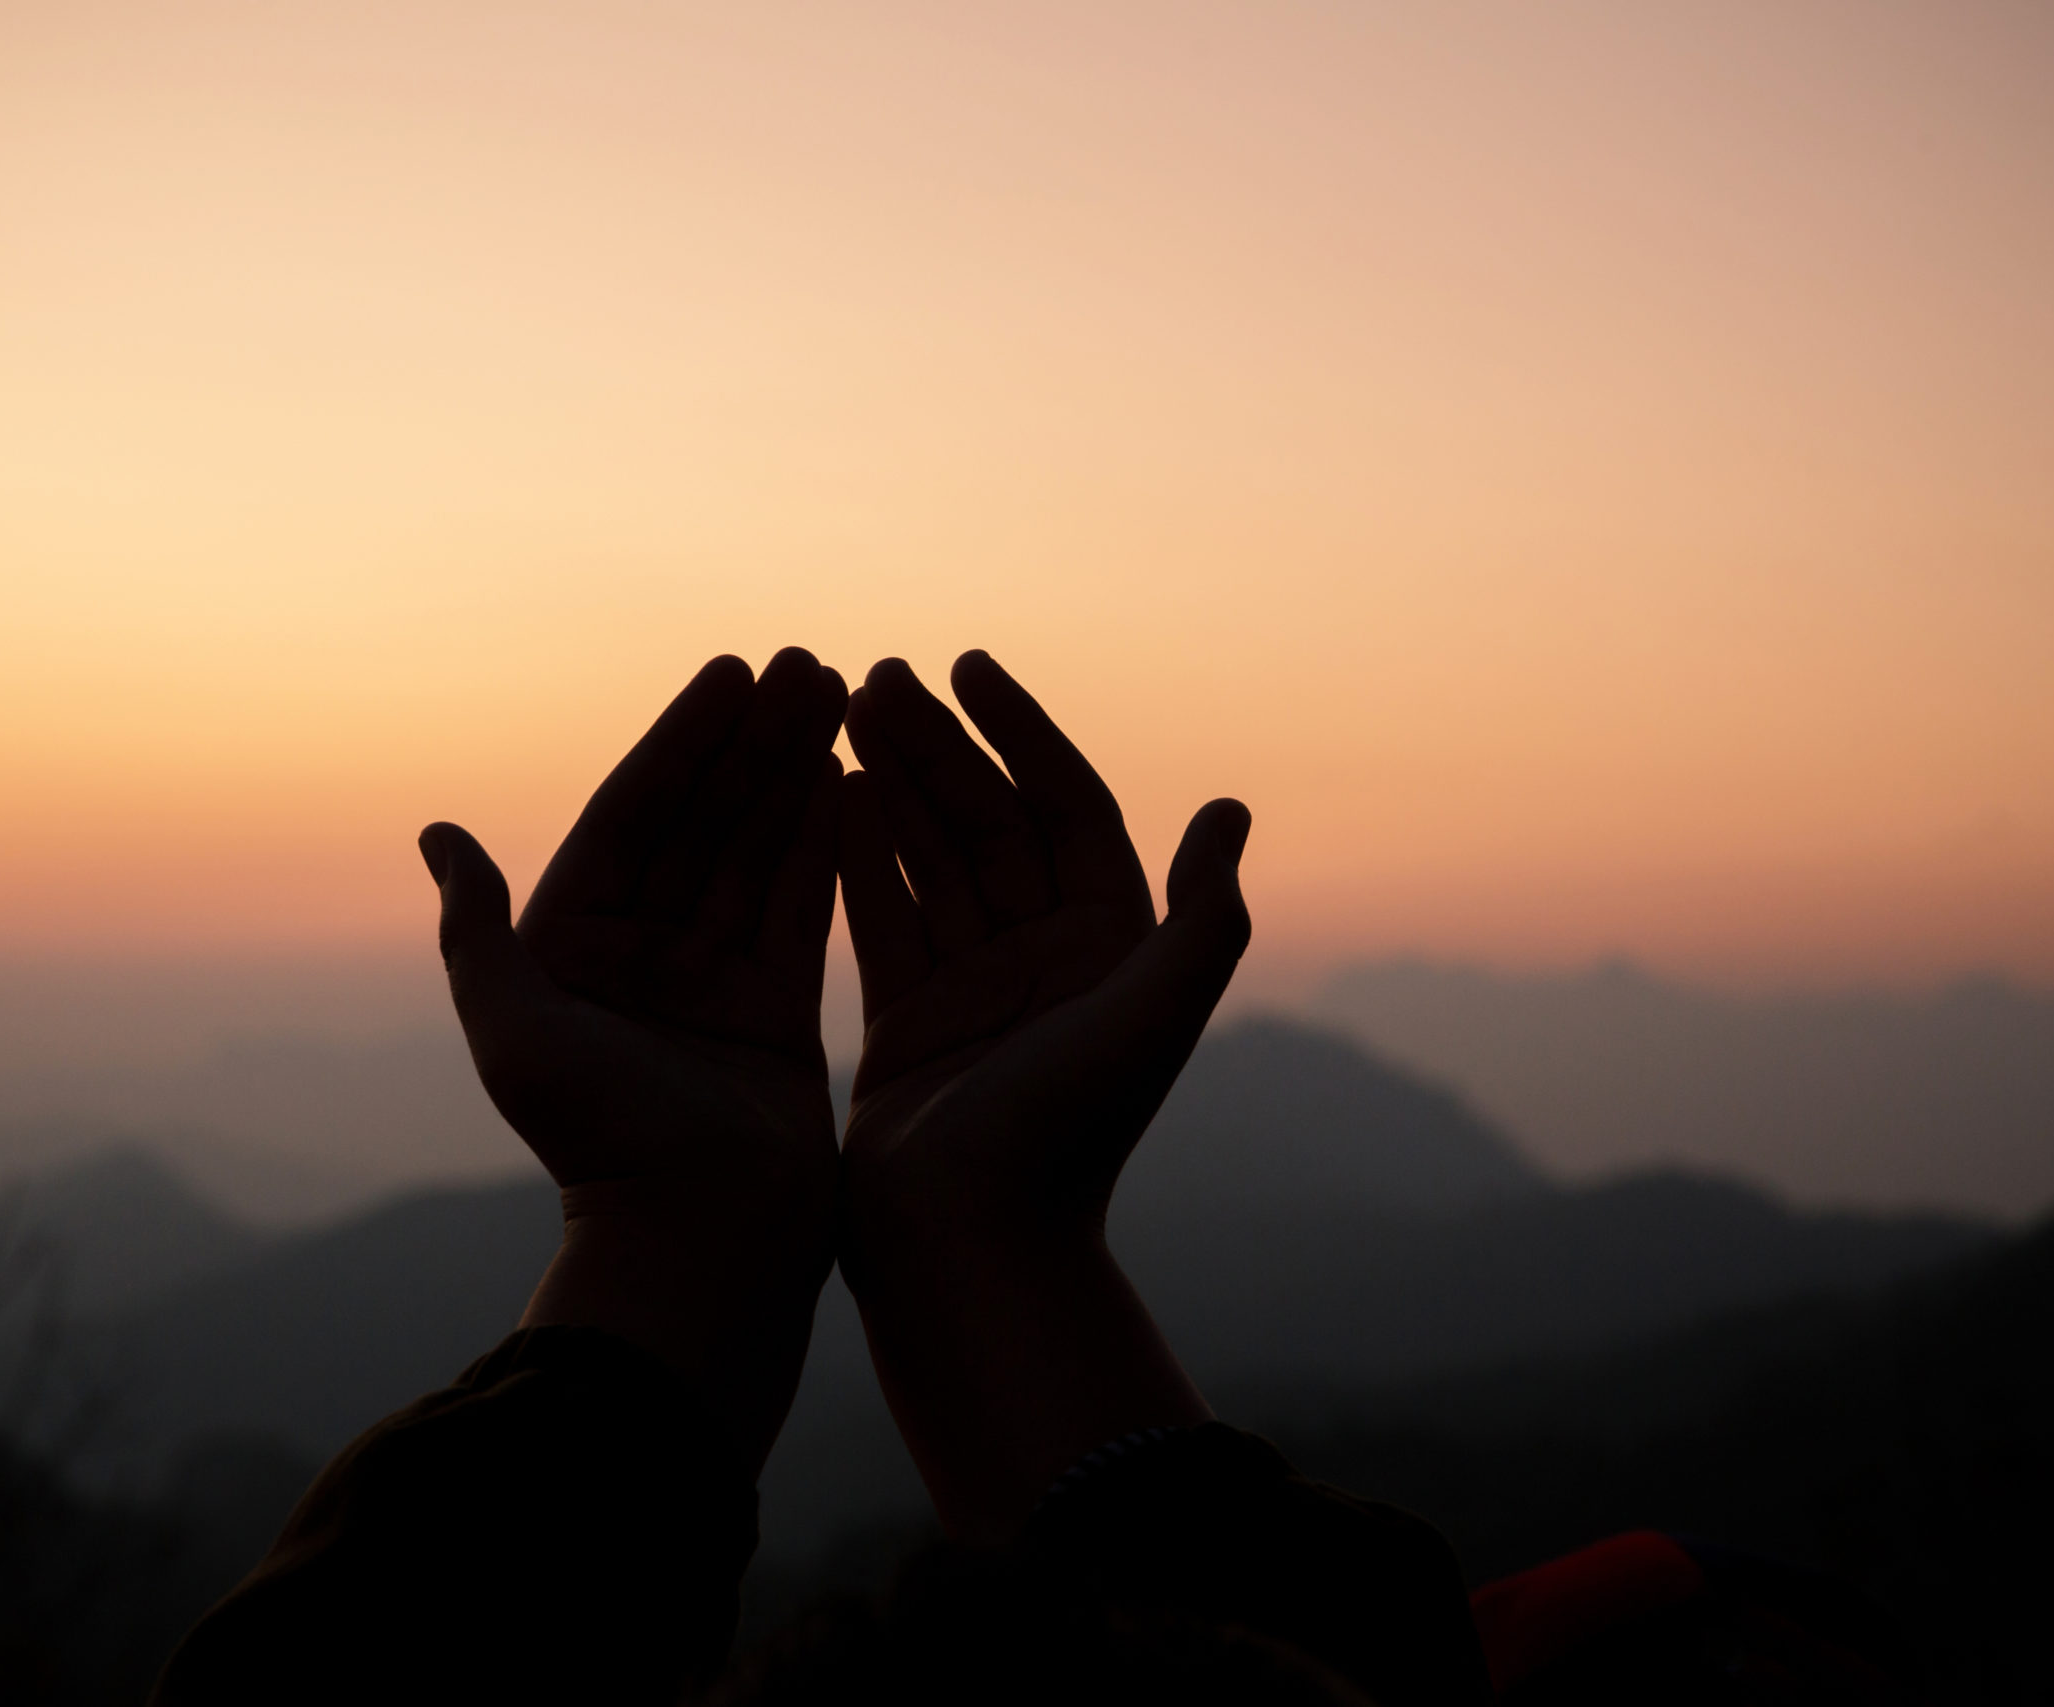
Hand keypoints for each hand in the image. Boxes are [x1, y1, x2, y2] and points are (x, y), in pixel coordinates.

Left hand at [419, 648, 847, 1465]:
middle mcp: (641, 958)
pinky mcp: (777, 1016)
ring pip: (760, 855)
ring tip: (846, 695)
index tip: (730, 674)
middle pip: (704, 823)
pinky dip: (829, 847)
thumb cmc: (597, 1140)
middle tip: (809, 664)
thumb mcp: (514, 1029)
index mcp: (573, 950)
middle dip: (754, 742)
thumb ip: (480, 931)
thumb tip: (438, 835)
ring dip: (798, 775)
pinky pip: (806, 912)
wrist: (696, 1245)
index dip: (682, 742)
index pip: (633, 817)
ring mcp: (712, 985)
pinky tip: (857, 780)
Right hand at [837, 651, 1250, 1539]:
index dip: (1022, 731)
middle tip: (877, 674)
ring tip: (840, 712)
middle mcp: (1047, 963)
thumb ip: (1202, 919)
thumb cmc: (1067, 1138)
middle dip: (938, 746)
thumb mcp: (1150, 1019)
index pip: (1067, 809)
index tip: (968, 665)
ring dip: (892, 785)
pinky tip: (823, 794)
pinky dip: (855, 857)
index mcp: (1111, 949)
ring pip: (930, 861)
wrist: (976, 1255)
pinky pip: (880, 918)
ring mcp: (975, 992)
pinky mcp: (909, 1026)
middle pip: (990, 823)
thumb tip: (1230, 809)